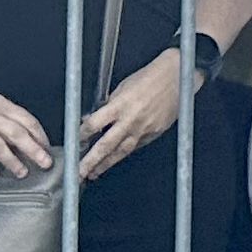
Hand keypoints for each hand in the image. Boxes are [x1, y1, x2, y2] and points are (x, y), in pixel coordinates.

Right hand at [0, 83, 51, 178]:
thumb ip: (4, 118)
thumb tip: (21, 138)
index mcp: (1, 104)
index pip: (28, 121)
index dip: (40, 136)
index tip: (47, 148)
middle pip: (18, 134)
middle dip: (34, 150)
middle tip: (45, 163)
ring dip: (12, 161)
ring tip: (22, 172)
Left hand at [75, 53, 185, 181]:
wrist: (176, 77)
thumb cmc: (150, 77)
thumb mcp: (123, 87)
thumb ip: (108, 105)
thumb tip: (93, 118)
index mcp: (120, 105)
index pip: (94, 125)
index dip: (81, 135)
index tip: (74, 142)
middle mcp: (130, 120)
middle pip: (105, 145)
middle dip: (90, 161)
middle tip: (79, 172)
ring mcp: (143, 129)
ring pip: (121, 152)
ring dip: (105, 164)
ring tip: (94, 173)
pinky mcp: (154, 134)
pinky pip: (136, 146)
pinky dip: (124, 153)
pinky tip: (115, 159)